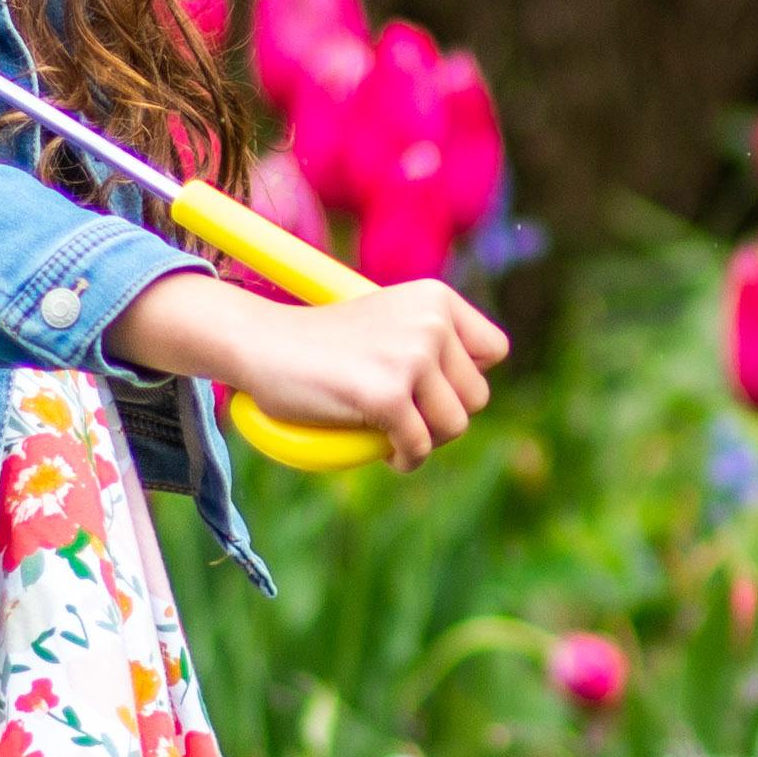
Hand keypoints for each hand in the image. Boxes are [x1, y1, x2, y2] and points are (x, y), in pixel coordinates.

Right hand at [110, 265, 508, 464]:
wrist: (263, 343)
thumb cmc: (323, 343)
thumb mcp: (391, 323)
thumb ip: (430, 341)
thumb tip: (477, 392)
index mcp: (436, 298)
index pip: (494, 351)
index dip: (466, 377)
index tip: (432, 389)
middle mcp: (432, 321)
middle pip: (477, 396)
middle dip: (445, 416)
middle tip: (408, 419)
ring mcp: (411, 357)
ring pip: (455, 425)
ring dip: (428, 441)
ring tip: (398, 436)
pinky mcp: (387, 394)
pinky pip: (419, 446)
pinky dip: (406, 458)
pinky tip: (389, 454)